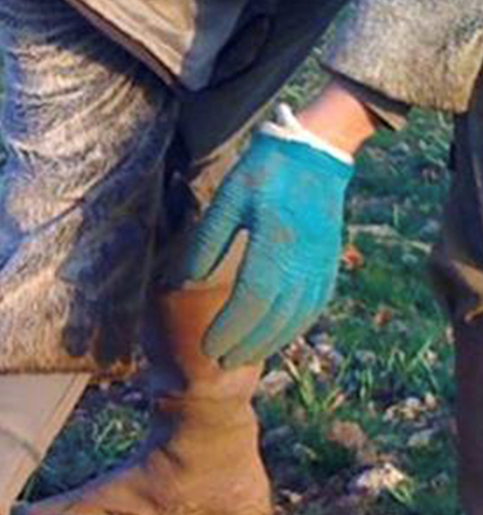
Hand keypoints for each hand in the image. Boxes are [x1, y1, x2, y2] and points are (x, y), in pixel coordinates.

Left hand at [184, 108, 353, 366]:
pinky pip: (314, 306)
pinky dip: (294, 327)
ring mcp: (321, 263)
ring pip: (297, 317)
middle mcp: (302, 259)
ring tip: (242, 357)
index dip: (230, 329)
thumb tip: (185, 282)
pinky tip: (276, 337)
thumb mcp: (227, 200)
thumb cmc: (264, 173)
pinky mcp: (329, 263)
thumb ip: (207, 243)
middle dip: (245, 344)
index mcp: (274, 242)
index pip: (251, 299)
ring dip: (269, 342)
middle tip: (219, 362)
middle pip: (274, 316)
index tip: (208, 347)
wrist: (317, 152)